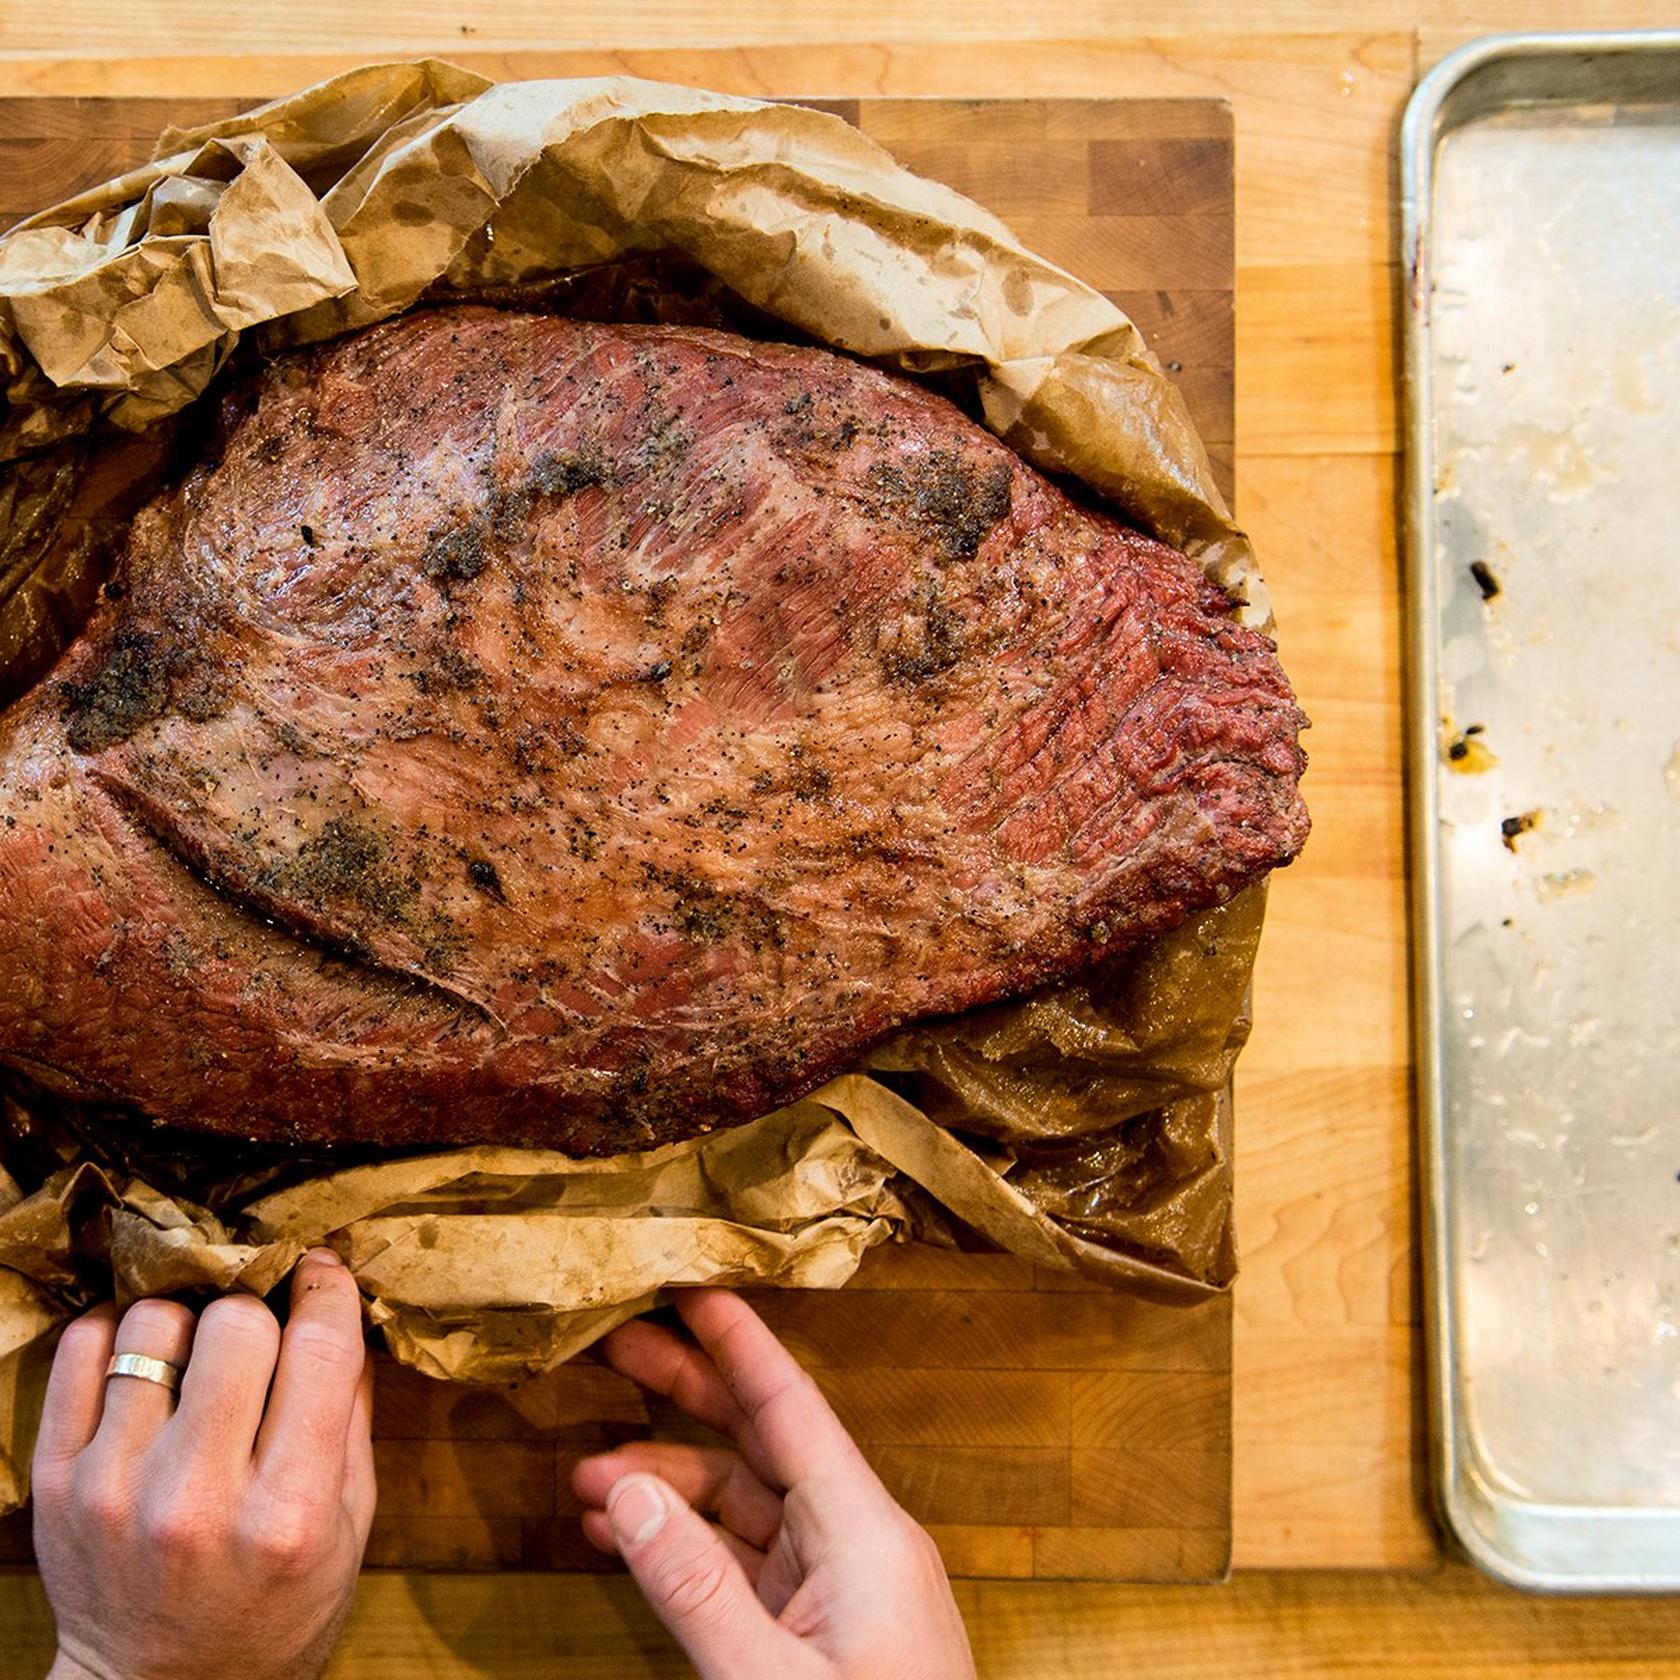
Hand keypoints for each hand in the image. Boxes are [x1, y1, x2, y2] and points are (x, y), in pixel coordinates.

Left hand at [32, 1250, 375, 1679]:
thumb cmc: (274, 1610)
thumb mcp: (349, 1529)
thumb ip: (349, 1419)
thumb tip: (341, 1312)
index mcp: (287, 1511)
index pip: (319, 1349)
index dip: (327, 1288)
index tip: (323, 1272)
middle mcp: (197, 1497)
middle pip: (236, 1324)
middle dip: (260, 1312)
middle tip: (263, 1334)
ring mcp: (116, 1487)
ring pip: (155, 1324)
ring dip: (189, 1323)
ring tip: (199, 1355)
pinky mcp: (57, 1482)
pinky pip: (82, 1350)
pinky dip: (119, 1334)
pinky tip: (148, 1361)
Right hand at [573, 1289, 975, 1679]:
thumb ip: (695, 1588)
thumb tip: (625, 1490)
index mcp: (864, 1531)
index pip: (792, 1407)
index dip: (739, 1341)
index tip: (692, 1283)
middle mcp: (856, 1541)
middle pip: (762, 1440)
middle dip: (687, 1392)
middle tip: (613, 1348)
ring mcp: (839, 1589)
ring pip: (745, 1504)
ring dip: (668, 1485)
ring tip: (582, 1479)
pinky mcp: (821, 1633)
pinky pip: (746, 1564)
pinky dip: (686, 1547)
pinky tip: (624, 1540)